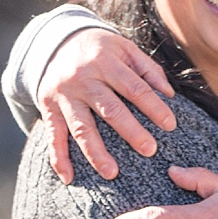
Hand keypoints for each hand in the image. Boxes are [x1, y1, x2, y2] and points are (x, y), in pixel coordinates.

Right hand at [38, 29, 177, 184]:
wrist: (56, 40)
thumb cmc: (101, 49)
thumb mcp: (125, 48)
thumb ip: (148, 69)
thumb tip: (169, 94)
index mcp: (105, 62)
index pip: (134, 88)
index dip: (153, 107)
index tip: (170, 125)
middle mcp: (82, 79)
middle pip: (109, 109)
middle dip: (130, 131)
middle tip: (150, 150)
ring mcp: (63, 95)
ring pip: (81, 127)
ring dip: (96, 152)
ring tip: (112, 173)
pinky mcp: (47, 107)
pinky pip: (53, 134)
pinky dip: (58, 157)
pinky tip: (68, 177)